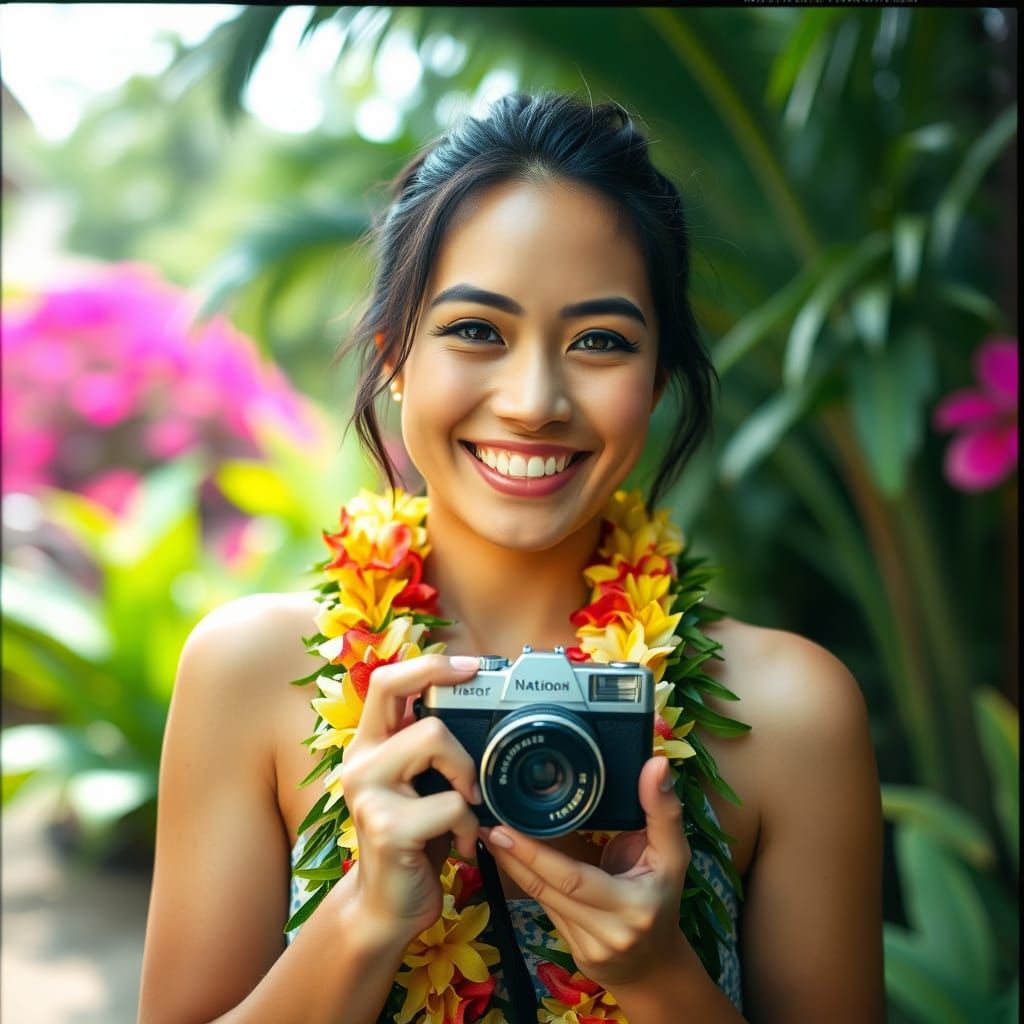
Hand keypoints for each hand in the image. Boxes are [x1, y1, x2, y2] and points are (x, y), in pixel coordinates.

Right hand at [339, 655, 481, 936]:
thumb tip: (476, 703)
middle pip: (425, 719)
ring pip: (436, 744)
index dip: (431, 665)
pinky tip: (458, 845)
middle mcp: (360, 762)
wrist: (386, 905)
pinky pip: (451, 804)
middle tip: (468, 786)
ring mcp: (369, 794)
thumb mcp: (418, 782)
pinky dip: (468, 827)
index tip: (472, 666)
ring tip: (462, 814)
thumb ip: (429, 746)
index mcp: (370, 744)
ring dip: (467, 784)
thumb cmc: (413, 838)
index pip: (388, 681)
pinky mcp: (387, 828)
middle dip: (462, 753)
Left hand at [480, 756, 690, 989]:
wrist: (659, 964)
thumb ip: (662, 810)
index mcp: (632, 903)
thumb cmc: (664, 897)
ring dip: (512, 867)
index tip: (505, 826)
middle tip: (487, 824)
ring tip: (491, 835)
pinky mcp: (574, 953)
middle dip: (514, 855)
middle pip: (548, 888)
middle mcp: (608, 930)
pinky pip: (546, 910)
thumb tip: (656, 762)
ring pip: (542, 900)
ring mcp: (588, 946)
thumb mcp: (673, 855)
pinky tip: (511, 860)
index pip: (573, 877)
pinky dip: (528, 883)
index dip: (534, 853)